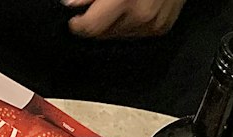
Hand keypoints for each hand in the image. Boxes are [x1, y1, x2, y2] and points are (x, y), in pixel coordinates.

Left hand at [64, 0, 187, 38]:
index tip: (74, 19)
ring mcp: (152, 24)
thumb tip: (70, 4)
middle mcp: (139, 15)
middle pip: (103, 34)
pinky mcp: (162, 27)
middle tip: (95, 7)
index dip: (78, 25)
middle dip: (95, 23)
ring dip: (112, 24)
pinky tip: (132, 7)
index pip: (91, 28)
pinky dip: (129, 24)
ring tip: (117, 4)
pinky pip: (136, 34)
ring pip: (119, 35)